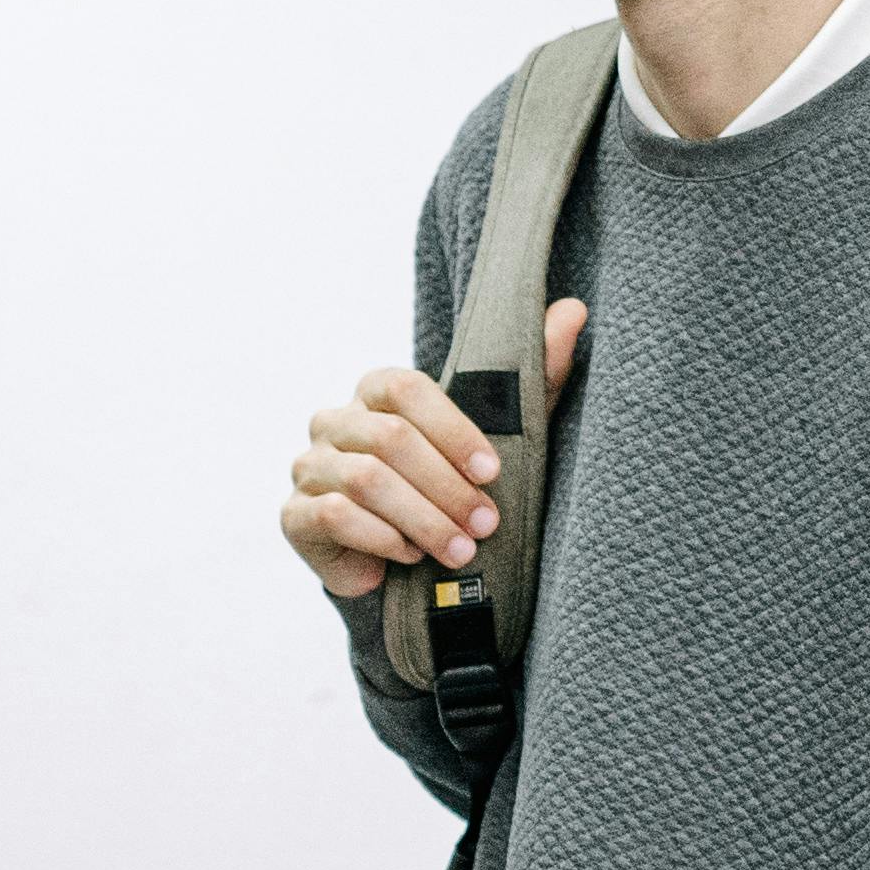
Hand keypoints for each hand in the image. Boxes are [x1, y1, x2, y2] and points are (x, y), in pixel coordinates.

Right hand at [276, 298, 585, 602]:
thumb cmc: (451, 487)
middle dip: (446, 487)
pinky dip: (384, 538)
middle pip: (389, 439)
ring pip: (365, 480)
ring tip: (459, 549)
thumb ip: (534, 373)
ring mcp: (308, 466)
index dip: (452, 430)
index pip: (405, 388)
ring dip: (422, 519)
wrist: (401, 560)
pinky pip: (336, 516)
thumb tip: (574, 309)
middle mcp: (334, 421)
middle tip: (485, 524)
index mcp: (375, 391)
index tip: (493, 472)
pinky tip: (412, 555)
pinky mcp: (294, 514)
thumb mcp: (501, 435)